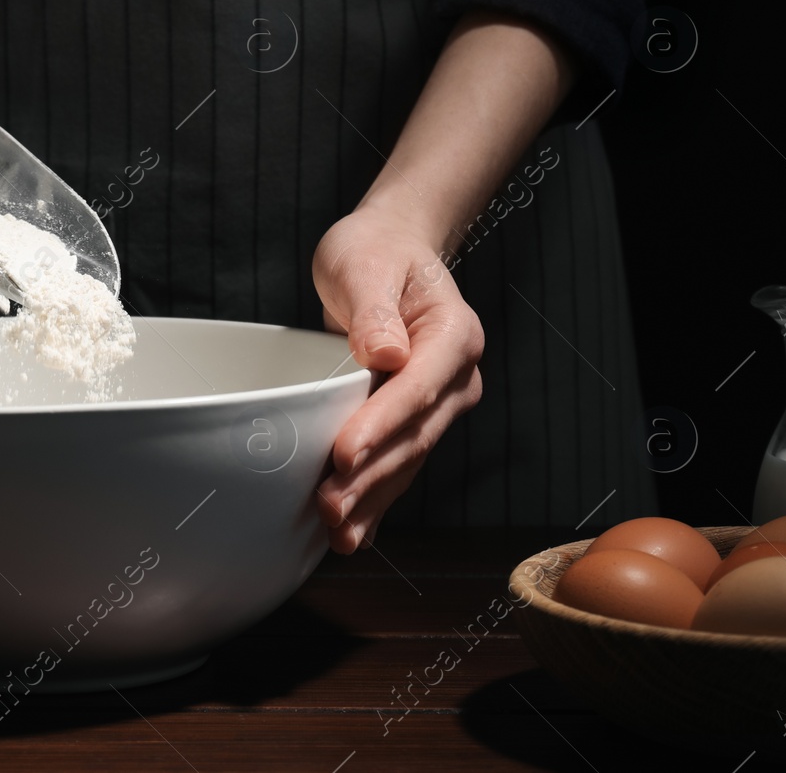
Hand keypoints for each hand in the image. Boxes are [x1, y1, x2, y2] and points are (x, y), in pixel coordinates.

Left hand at [311, 208, 484, 553]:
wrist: (388, 254)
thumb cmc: (375, 253)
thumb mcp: (364, 263)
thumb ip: (373, 308)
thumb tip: (385, 353)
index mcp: (454, 335)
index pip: (418, 388)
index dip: (382, 425)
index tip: (345, 453)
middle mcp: (456, 377)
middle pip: (414, 436)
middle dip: (372, 476)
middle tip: (329, 506)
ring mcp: (439, 404)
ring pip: (407, 460)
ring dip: (372, 500)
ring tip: (337, 533)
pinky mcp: (414, 422)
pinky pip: (397, 465)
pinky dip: (375, 500)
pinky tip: (353, 534)